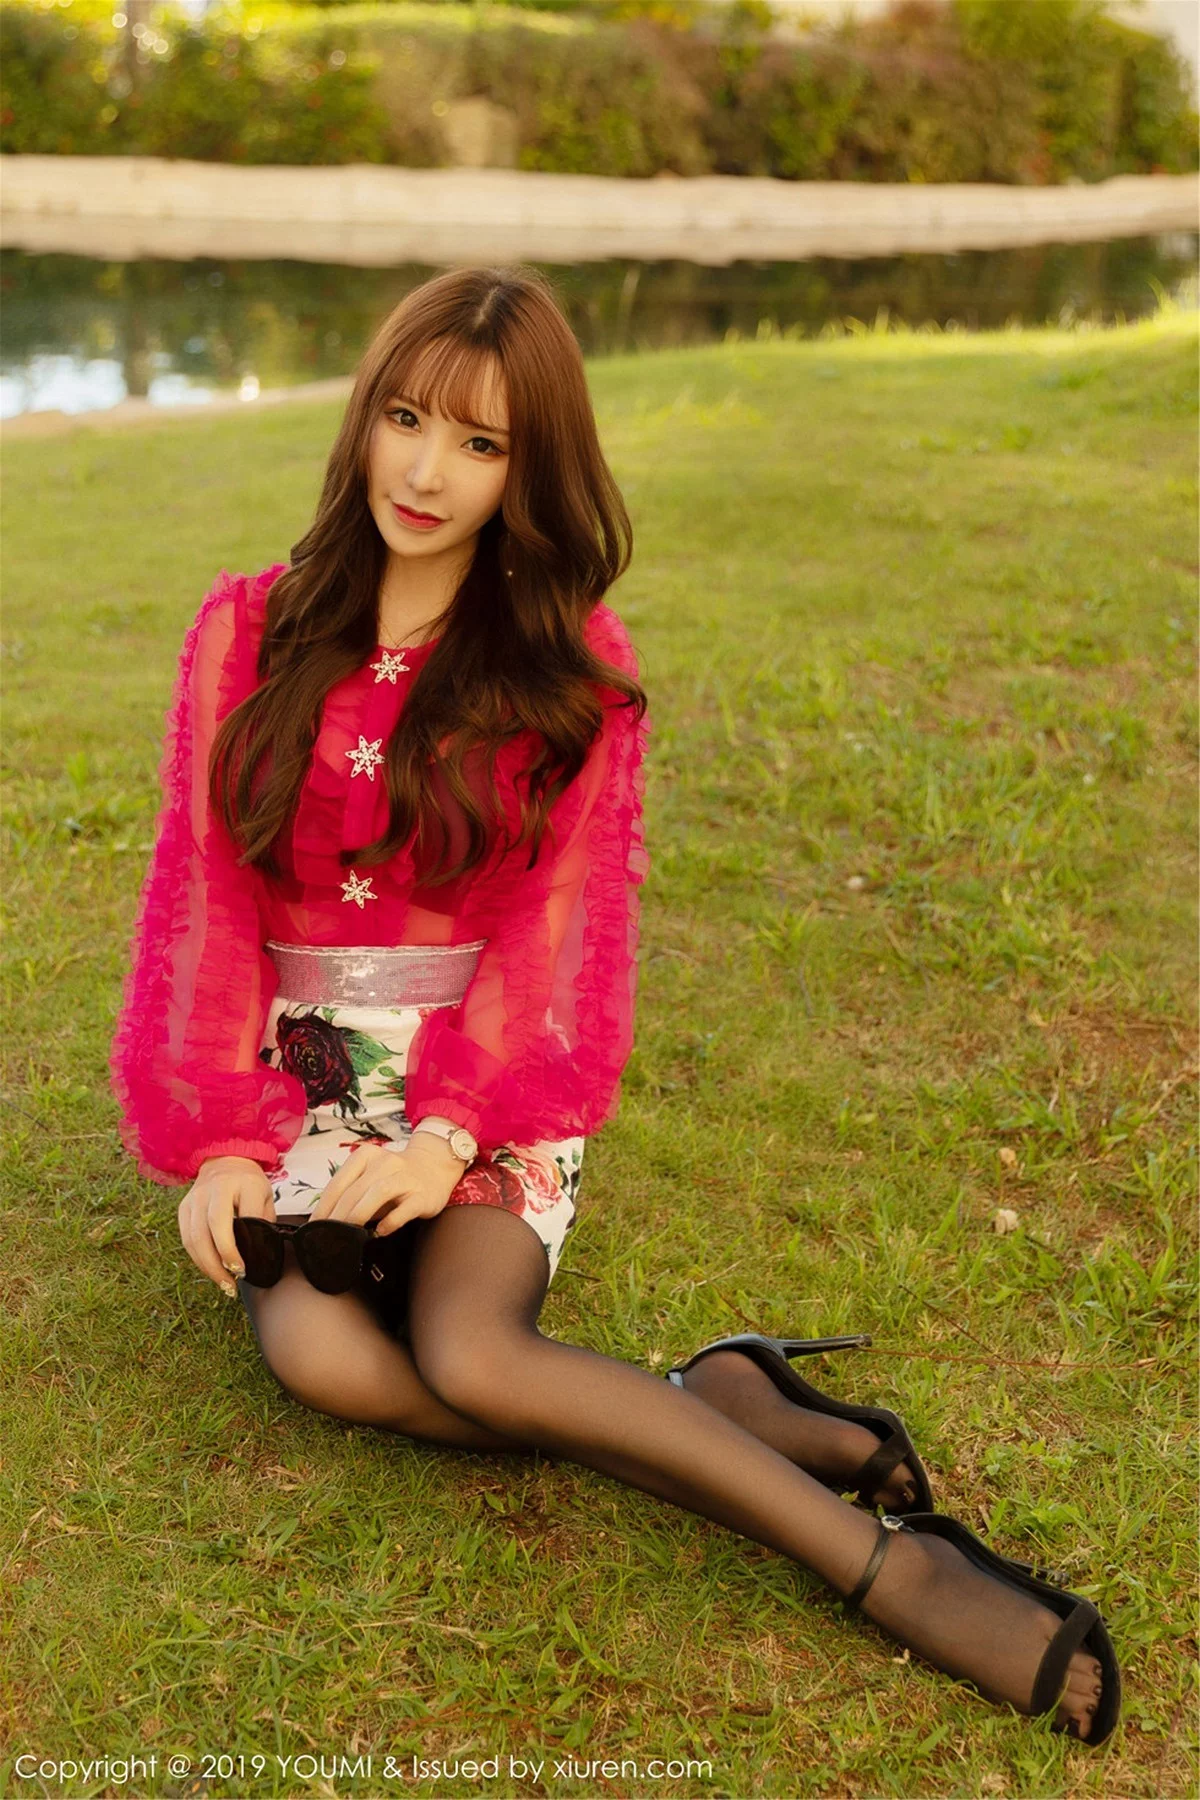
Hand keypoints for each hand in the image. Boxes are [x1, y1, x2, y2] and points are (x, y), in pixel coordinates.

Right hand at [179, 1155, 275, 1295]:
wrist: (225, 1161)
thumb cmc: (249, 1185)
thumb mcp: (265, 1197)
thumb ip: (264, 1222)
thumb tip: (261, 1257)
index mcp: (245, 1183)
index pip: (244, 1217)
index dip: (240, 1247)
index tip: (244, 1270)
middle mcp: (217, 1188)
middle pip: (213, 1229)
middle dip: (221, 1261)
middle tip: (231, 1284)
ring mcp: (197, 1197)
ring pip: (195, 1237)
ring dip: (207, 1266)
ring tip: (222, 1284)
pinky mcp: (184, 1207)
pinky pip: (186, 1238)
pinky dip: (197, 1259)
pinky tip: (210, 1271)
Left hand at [308, 1133, 467, 1235]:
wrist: (435, 1166)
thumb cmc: (395, 1177)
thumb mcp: (369, 1178)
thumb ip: (351, 1193)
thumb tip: (326, 1220)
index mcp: (366, 1156)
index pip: (339, 1182)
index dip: (324, 1206)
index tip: (314, 1225)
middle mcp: (386, 1163)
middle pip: (355, 1189)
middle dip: (337, 1215)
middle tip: (327, 1235)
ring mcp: (406, 1178)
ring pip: (378, 1193)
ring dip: (359, 1214)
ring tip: (347, 1233)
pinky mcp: (422, 1195)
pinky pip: (404, 1209)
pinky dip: (390, 1221)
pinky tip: (380, 1231)